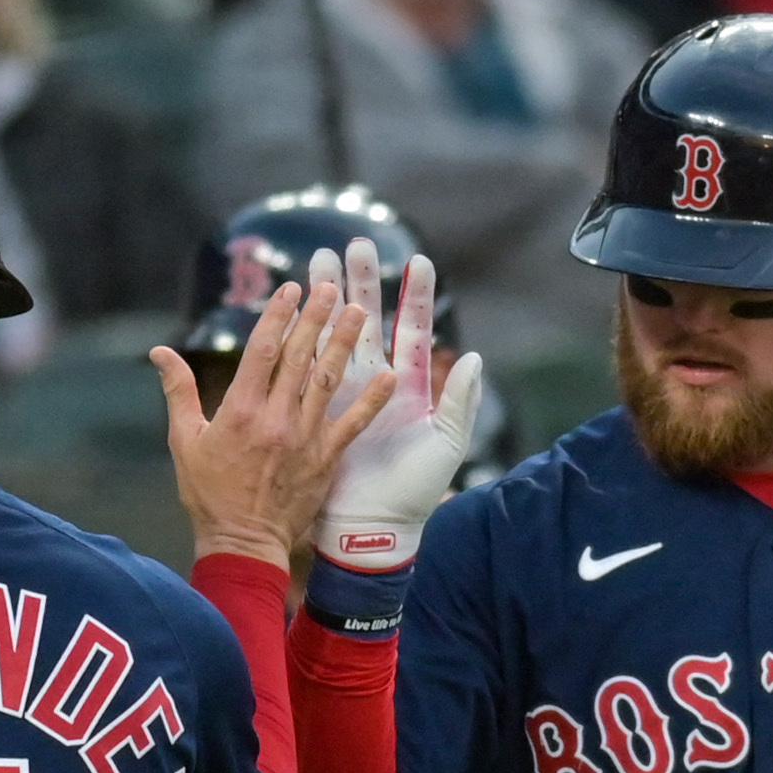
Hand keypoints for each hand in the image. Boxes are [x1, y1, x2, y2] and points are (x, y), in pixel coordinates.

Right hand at [152, 278, 390, 567]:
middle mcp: (276, 418)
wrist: (242, 543)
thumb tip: (159, 352)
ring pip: (328, 381)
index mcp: (240, 411)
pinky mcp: (325, 459)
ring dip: (344, 344)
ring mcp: (304, 438)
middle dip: (315, 318)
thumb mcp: (184, 442)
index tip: (290, 289)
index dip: (278, 316)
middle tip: (330, 286)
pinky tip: (389, 375)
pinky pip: (352, 423)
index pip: (262, 351)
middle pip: (299, 358)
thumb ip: (178, 392)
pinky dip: (372, 399)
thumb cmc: (208, 494)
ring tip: (358, 312)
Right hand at [312, 240, 489, 570]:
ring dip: (329, 300)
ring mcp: (344, 394)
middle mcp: (375, 383)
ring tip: (319, 263)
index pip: (412, 330)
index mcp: (408, 386)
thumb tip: (473, 358)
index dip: (414, 296)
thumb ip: (460, 401)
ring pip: (335, 335)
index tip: (417, 261)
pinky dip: (308, 343)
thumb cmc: (413, 491)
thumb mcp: (447, 444)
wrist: (374, 527)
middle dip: (360, 282)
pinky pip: (312, 372)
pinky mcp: (319, 410)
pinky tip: (299, 314)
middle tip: (351, 244)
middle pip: (367, 321)